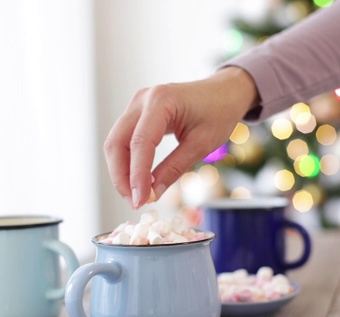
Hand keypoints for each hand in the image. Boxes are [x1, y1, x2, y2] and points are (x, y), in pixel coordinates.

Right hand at [104, 66, 258, 208]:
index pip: (140, 142)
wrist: (224, 92)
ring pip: (116, 142)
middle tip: (135, 202)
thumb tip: (152, 194)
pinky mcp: (137, 113)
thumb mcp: (201, 145)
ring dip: (121, 171)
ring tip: (137, 195)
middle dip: (121, 176)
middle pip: (117, 142)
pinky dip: (127, 162)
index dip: (136, 175)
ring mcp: (137, 105)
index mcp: (162, 101)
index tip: (139, 201)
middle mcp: (143, 99)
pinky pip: (124, 140)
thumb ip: (174, 168)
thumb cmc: (219, 113)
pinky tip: (138, 180)